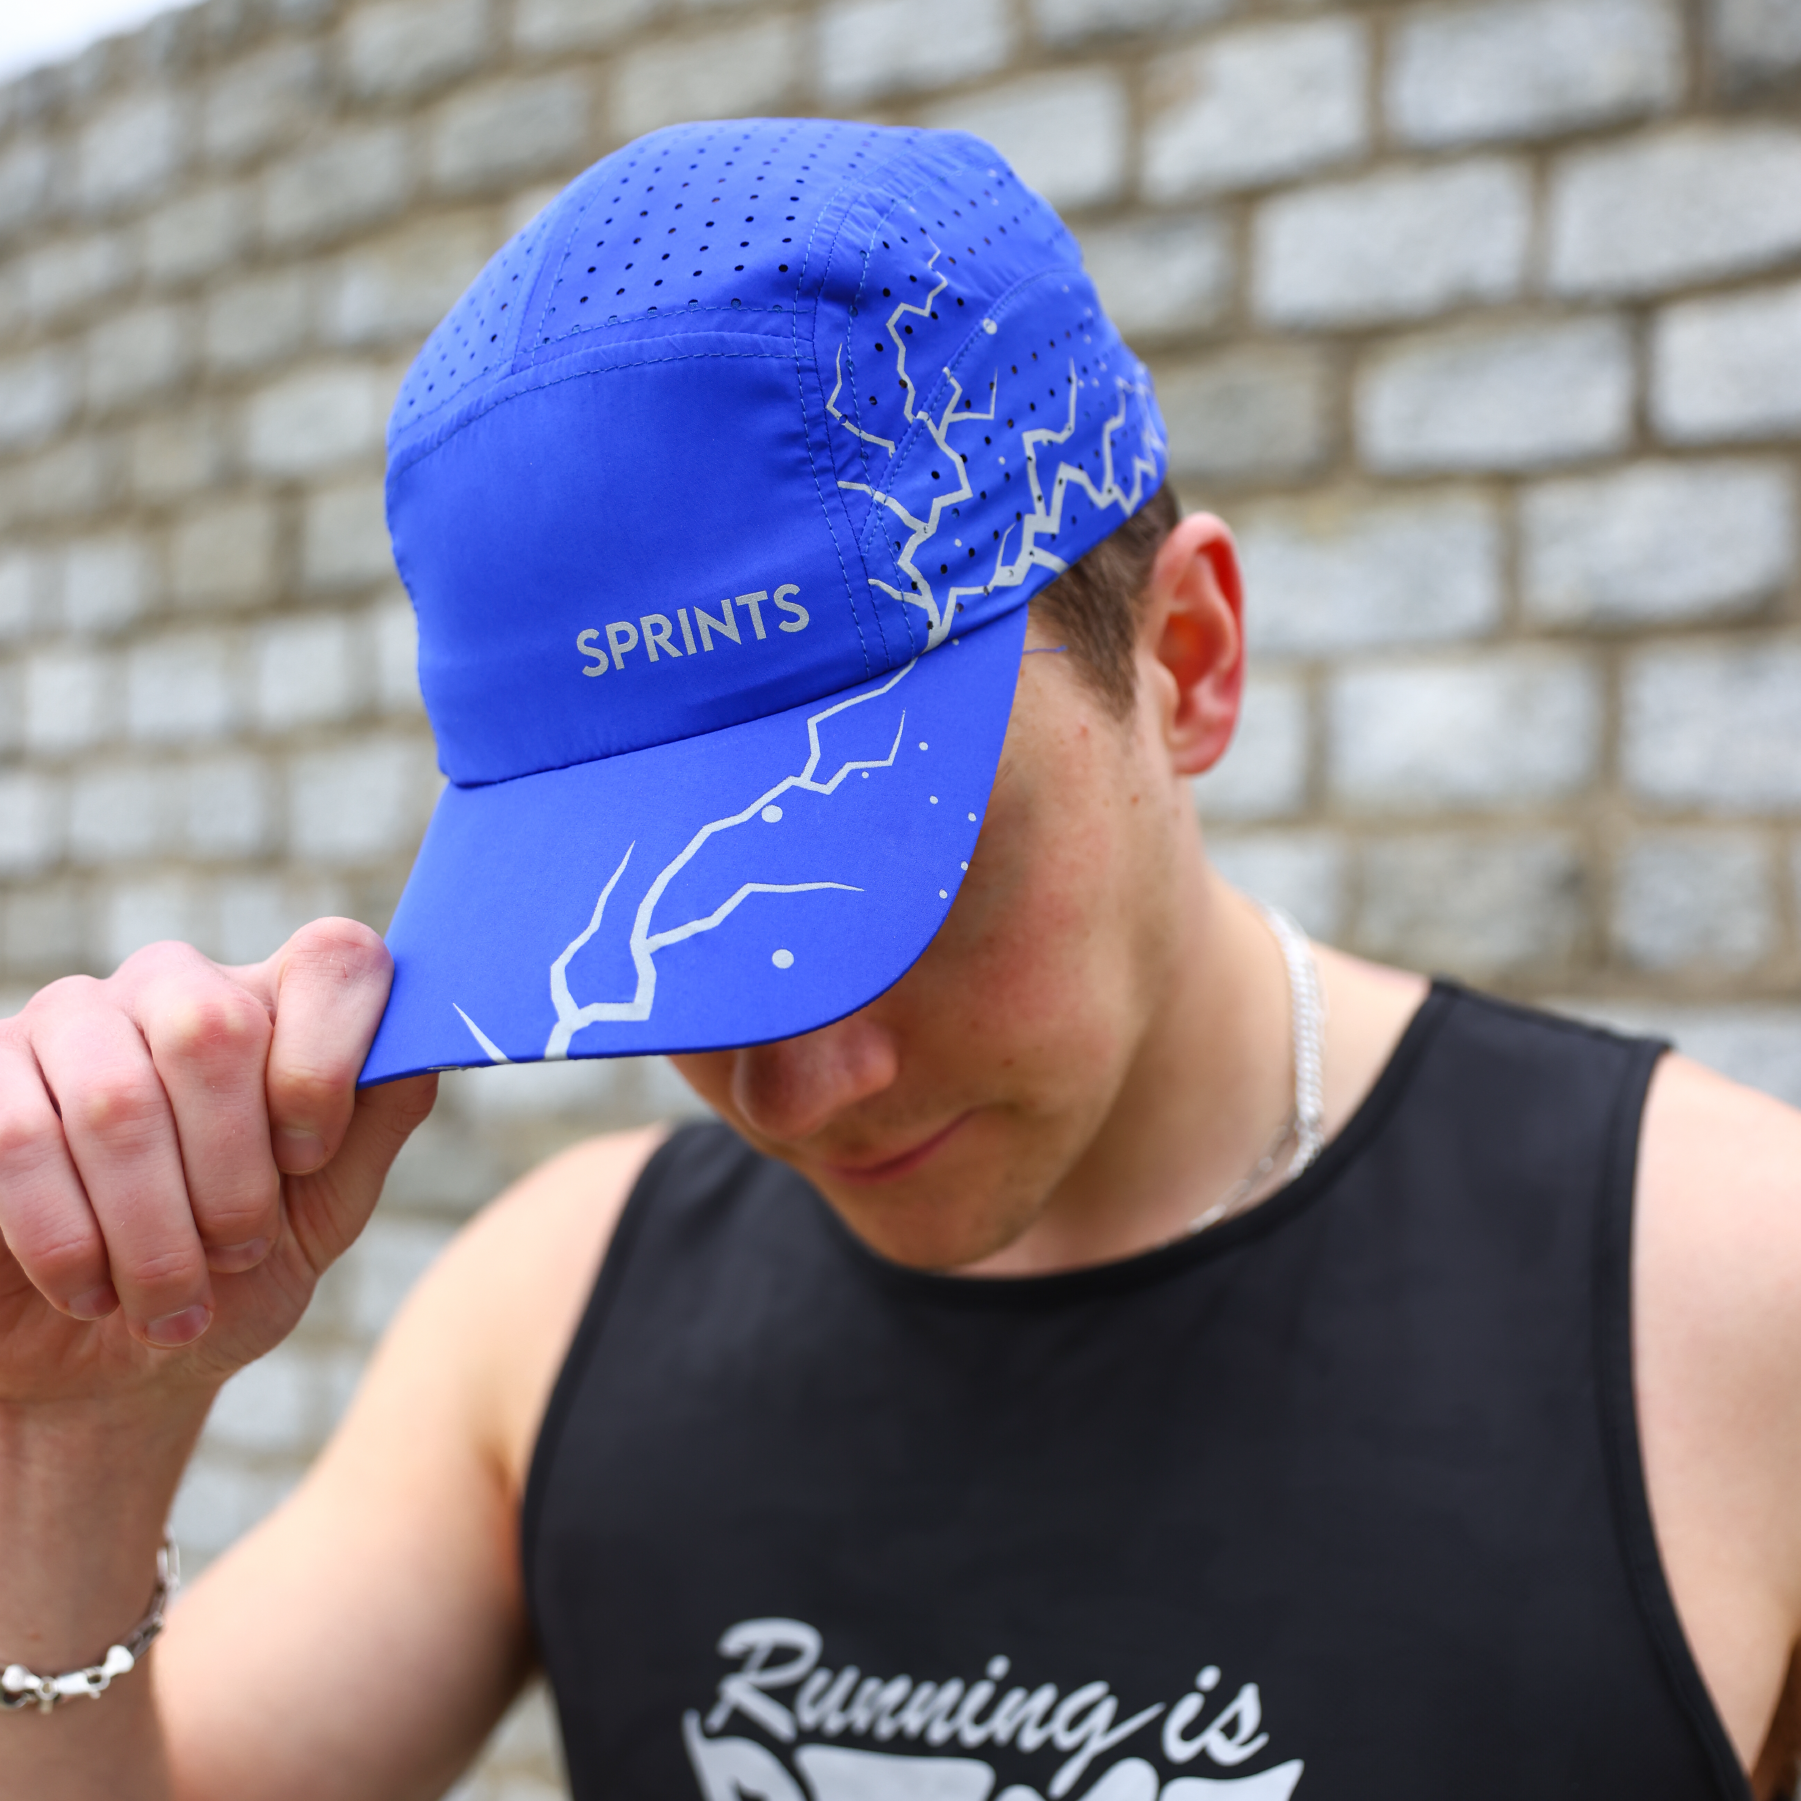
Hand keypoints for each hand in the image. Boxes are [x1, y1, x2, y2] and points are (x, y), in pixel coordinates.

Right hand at [0, 920, 436, 1407]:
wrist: (108, 1367)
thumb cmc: (231, 1276)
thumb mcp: (324, 1211)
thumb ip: (377, 1118)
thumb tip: (433, 1034)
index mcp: (278, 1003)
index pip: (334, 959)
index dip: (330, 1061)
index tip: (308, 1158)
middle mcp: (176, 987)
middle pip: (217, 1027)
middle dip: (233, 1173)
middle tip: (236, 1256)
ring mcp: (69, 1022)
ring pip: (115, 1101)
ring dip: (152, 1232)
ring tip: (169, 1304)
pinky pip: (16, 1141)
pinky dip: (64, 1240)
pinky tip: (88, 1292)